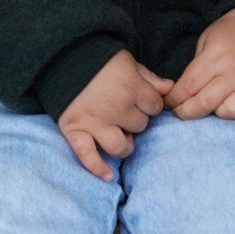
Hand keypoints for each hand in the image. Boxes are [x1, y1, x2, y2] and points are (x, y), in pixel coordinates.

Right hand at [58, 50, 172, 180]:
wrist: (64, 56)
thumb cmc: (100, 57)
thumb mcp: (129, 62)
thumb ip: (150, 78)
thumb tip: (170, 88)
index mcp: (132, 89)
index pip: (155, 107)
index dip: (151, 104)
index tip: (143, 101)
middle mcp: (117, 109)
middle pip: (140, 126)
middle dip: (137, 120)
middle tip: (128, 114)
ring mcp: (95, 122)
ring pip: (120, 146)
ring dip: (125, 146)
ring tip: (124, 140)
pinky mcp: (75, 130)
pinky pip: (87, 156)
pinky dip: (97, 168)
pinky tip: (108, 177)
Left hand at [164, 7, 234, 122]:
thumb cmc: (233, 33)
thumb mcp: (207, 40)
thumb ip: (196, 67)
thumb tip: (181, 95)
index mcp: (216, 57)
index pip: (187, 87)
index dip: (174, 99)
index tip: (170, 103)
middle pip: (204, 104)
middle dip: (187, 112)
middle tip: (185, 111)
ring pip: (232, 112)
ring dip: (221, 114)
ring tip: (218, 107)